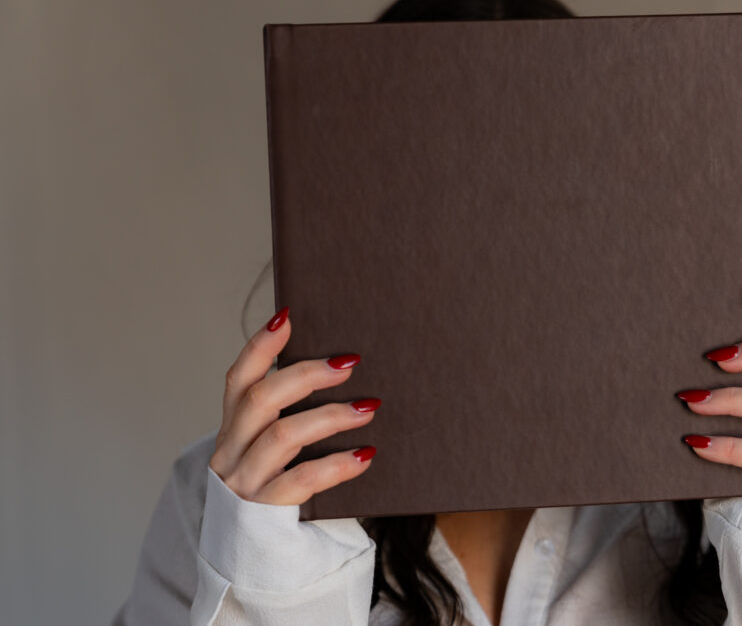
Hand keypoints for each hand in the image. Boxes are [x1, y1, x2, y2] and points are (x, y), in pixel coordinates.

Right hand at [208, 306, 379, 504]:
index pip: (238, 379)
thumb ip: (288, 421)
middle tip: (350, 363)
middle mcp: (230, 454)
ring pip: (282, 437)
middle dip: (307, 375)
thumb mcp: (271, 456)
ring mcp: (243, 485)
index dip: (260, 347)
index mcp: (232, 432)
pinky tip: (365, 456)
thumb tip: (342, 375)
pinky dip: (336, 465)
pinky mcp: (263, 516)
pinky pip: (300, 482)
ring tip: (369, 406)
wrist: (252, 566)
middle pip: (261, 399)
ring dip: (330, 416)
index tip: (288, 317)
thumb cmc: (275, 498)